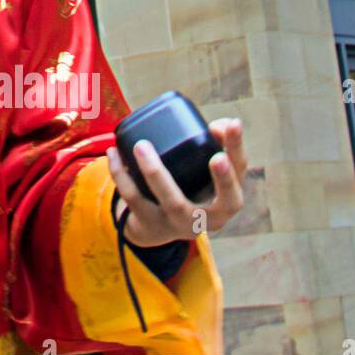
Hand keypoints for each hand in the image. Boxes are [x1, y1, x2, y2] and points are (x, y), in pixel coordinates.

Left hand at [107, 118, 246, 247]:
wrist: (155, 229)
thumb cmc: (185, 189)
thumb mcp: (201, 173)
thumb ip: (212, 144)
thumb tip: (219, 125)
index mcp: (226, 200)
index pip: (241, 174)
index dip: (238, 149)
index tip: (233, 125)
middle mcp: (208, 218)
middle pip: (223, 203)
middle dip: (223, 180)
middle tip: (217, 157)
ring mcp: (179, 223)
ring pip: (172, 201)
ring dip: (156, 172)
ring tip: (141, 145)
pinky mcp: (150, 224)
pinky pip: (134, 199)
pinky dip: (121, 174)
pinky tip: (113, 153)